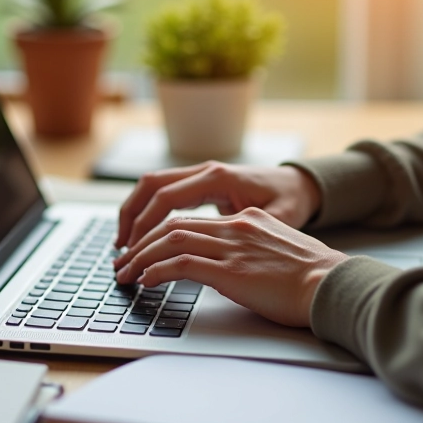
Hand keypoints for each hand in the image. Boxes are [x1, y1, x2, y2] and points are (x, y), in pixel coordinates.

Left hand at [113, 207, 348, 326]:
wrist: (335, 286)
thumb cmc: (315, 280)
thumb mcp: (280, 253)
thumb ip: (252, 252)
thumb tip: (232, 269)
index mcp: (247, 220)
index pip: (191, 221)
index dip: (160, 234)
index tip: (143, 250)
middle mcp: (236, 226)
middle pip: (174, 226)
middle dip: (141, 244)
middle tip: (122, 262)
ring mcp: (232, 246)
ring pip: (170, 241)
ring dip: (140, 258)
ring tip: (125, 274)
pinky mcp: (230, 270)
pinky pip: (180, 264)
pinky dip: (156, 271)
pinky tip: (145, 281)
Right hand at [115, 162, 321, 249]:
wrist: (300, 184)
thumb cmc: (291, 201)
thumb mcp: (276, 219)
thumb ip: (247, 230)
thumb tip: (221, 248)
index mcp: (218, 178)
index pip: (166, 198)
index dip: (146, 226)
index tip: (134, 251)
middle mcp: (205, 171)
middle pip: (150, 186)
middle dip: (130, 218)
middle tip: (121, 251)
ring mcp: (200, 173)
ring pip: (152, 186)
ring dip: (134, 213)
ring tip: (124, 244)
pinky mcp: (200, 182)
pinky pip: (163, 191)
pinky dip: (147, 210)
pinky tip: (142, 234)